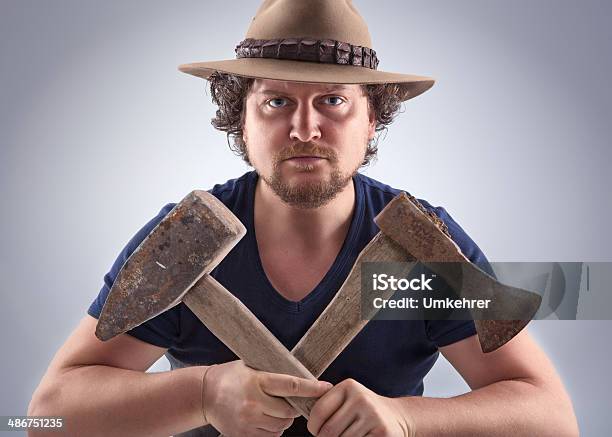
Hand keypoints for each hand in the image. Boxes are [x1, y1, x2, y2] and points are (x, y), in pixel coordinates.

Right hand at [202, 360, 333, 436]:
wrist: (204, 394)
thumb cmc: (230, 376)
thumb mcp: (251, 367)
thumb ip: (272, 374)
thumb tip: (301, 377)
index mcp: (258, 381)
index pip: (292, 385)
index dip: (312, 388)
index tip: (326, 387)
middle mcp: (254, 402)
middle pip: (289, 411)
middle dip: (291, 407)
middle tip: (283, 400)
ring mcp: (248, 420)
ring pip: (281, 425)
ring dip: (282, 419)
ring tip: (269, 408)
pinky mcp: (243, 434)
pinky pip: (270, 435)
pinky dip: (272, 428)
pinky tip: (261, 417)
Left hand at [307, 379, 414, 436]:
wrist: (398, 416)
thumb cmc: (365, 410)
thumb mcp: (349, 399)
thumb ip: (329, 404)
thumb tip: (302, 413)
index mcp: (348, 387)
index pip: (319, 411)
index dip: (313, 426)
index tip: (316, 430)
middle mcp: (360, 398)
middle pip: (328, 431)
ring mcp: (372, 416)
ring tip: (348, 435)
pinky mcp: (381, 433)